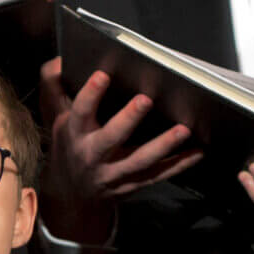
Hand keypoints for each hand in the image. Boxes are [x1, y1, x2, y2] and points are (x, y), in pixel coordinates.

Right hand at [37, 60, 203, 241]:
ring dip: (163, 145)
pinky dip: (180, 164)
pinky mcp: (133, 184)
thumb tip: (61, 61)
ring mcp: (113, 173)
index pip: (80, 112)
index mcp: (75, 133)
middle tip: (146, 99)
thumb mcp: (55, 114)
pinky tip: (198, 151)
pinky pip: (159, 175)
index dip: (90, 94)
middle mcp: (93, 155)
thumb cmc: (69, 143)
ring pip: (140, 161)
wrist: (71, 192)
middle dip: (128, 119)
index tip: (103, 75)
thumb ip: (54, 85)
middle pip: (111, 138)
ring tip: (183, 129)